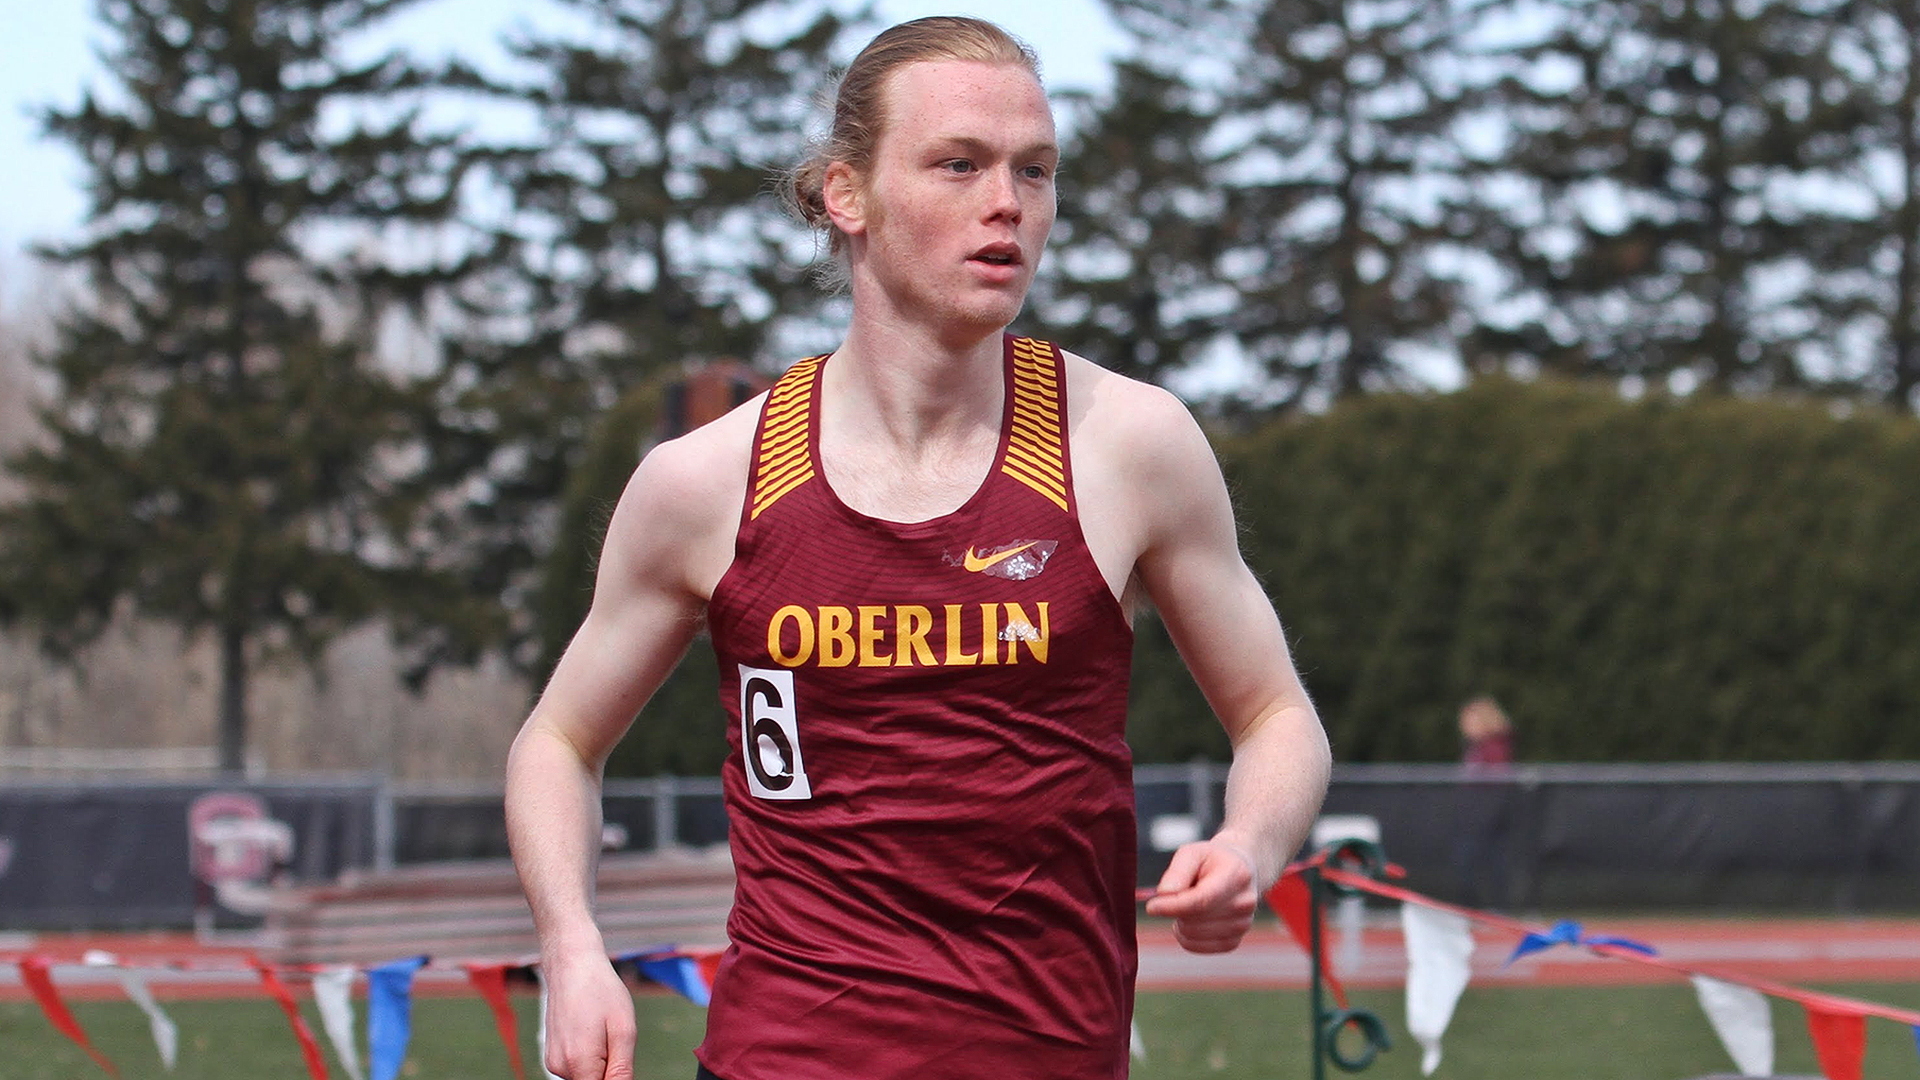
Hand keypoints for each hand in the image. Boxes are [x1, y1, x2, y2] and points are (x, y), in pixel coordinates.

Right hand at [542, 950, 637, 1079]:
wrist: (572, 965)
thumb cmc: (601, 990)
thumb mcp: (623, 1029)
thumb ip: (622, 1069)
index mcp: (579, 1062)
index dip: (615, 1079)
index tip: (618, 1055)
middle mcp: (560, 1066)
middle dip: (610, 1069)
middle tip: (613, 1038)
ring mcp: (553, 1061)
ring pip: (587, 1075)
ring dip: (600, 1061)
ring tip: (601, 1029)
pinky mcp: (552, 1055)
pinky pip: (577, 1066)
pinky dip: (590, 1055)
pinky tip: (591, 1029)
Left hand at [1144, 838, 1258, 953]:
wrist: (1239, 870)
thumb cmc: (1210, 860)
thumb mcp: (1192, 853)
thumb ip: (1177, 871)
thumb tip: (1164, 894)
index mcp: (1236, 875)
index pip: (1202, 900)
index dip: (1173, 906)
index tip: (1152, 906)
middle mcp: (1244, 903)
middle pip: (1195, 920)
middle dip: (1176, 909)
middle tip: (1178, 894)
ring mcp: (1242, 925)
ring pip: (1193, 935)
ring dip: (1180, 922)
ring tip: (1188, 904)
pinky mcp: (1234, 941)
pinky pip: (1196, 946)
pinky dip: (1185, 936)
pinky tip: (1190, 919)